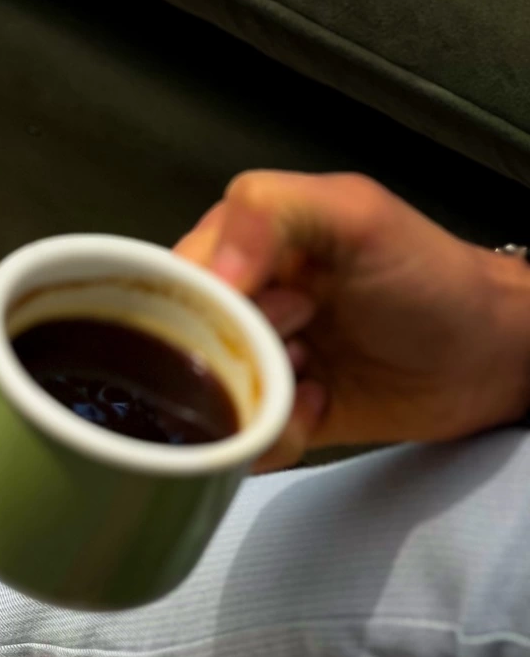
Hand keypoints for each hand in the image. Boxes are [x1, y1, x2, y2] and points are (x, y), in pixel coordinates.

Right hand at [176, 171, 529, 468]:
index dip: (204, 307)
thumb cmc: (428, 277)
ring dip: (258, 403)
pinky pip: (237, 443)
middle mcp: (237, 305)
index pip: (171, 279)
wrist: (485, 358)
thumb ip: (271, 212)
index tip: (267, 312)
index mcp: (241, 245)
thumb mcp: (355, 215)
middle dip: (237, 358)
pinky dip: (275, 437)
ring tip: (314, 383)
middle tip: (302, 345)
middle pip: (181, 349)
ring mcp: (252, 363)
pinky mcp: (271, 416)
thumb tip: (207, 275)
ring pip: (205, 402)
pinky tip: (319, 410)